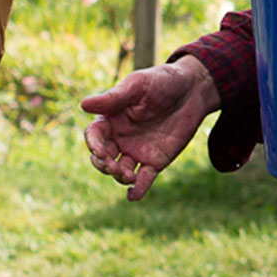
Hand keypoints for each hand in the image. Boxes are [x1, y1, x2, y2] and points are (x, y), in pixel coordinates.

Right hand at [81, 57, 220, 200]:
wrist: (193, 90)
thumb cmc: (162, 81)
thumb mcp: (138, 85)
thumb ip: (113, 97)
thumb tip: (83, 104)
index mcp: (112, 118)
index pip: (94, 136)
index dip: (94, 145)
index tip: (101, 150)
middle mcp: (120, 138)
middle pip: (103, 158)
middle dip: (104, 165)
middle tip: (115, 166)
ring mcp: (137, 151)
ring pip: (120, 171)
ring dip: (119, 177)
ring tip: (128, 175)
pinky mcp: (155, 161)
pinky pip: (143, 180)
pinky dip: (137, 190)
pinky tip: (133, 195)